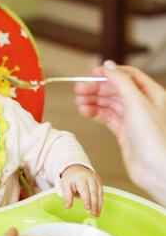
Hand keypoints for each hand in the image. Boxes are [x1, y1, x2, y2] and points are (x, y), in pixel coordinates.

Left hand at [60, 164, 102, 216]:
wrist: (76, 168)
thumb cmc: (70, 178)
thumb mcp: (65, 185)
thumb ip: (67, 196)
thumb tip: (67, 207)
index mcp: (80, 178)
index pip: (84, 190)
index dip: (86, 200)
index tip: (87, 208)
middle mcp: (90, 178)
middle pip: (93, 192)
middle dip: (94, 204)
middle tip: (93, 214)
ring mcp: (96, 179)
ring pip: (99, 193)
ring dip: (99, 205)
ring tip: (97, 214)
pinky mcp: (99, 182)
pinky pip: (101, 193)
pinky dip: (100, 201)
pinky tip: (99, 209)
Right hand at [74, 61, 165, 202]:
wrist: (156, 169)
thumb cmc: (155, 139)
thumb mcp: (136, 102)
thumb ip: (121, 81)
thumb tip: (108, 66)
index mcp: (151, 94)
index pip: (127, 76)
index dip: (108, 73)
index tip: (91, 73)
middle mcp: (142, 105)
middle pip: (114, 89)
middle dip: (96, 88)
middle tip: (79, 89)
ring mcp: (132, 119)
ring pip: (108, 104)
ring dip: (93, 100)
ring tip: (79, 101)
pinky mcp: (124, 133)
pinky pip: (106, 118)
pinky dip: (94, 113)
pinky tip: (85, 111)